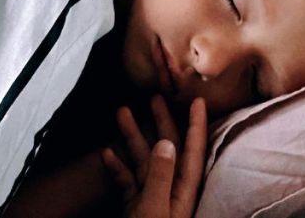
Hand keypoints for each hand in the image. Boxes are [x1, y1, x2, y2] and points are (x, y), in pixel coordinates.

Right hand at [102, 96, 207, 217]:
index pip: (194, 150)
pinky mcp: (135, 206)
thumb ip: (160, 176)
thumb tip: (166, 143)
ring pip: (143, 159)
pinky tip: (106, 152)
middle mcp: (170, 189)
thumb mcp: (155, 209)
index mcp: (183, 190)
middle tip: (154, 97)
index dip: (197, 124)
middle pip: (168, 148)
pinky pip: (127, 180)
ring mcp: (152, 197)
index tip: (198, 101)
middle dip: (161, 121)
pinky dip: (117, 166)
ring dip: (133, 136)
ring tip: (122, 113)